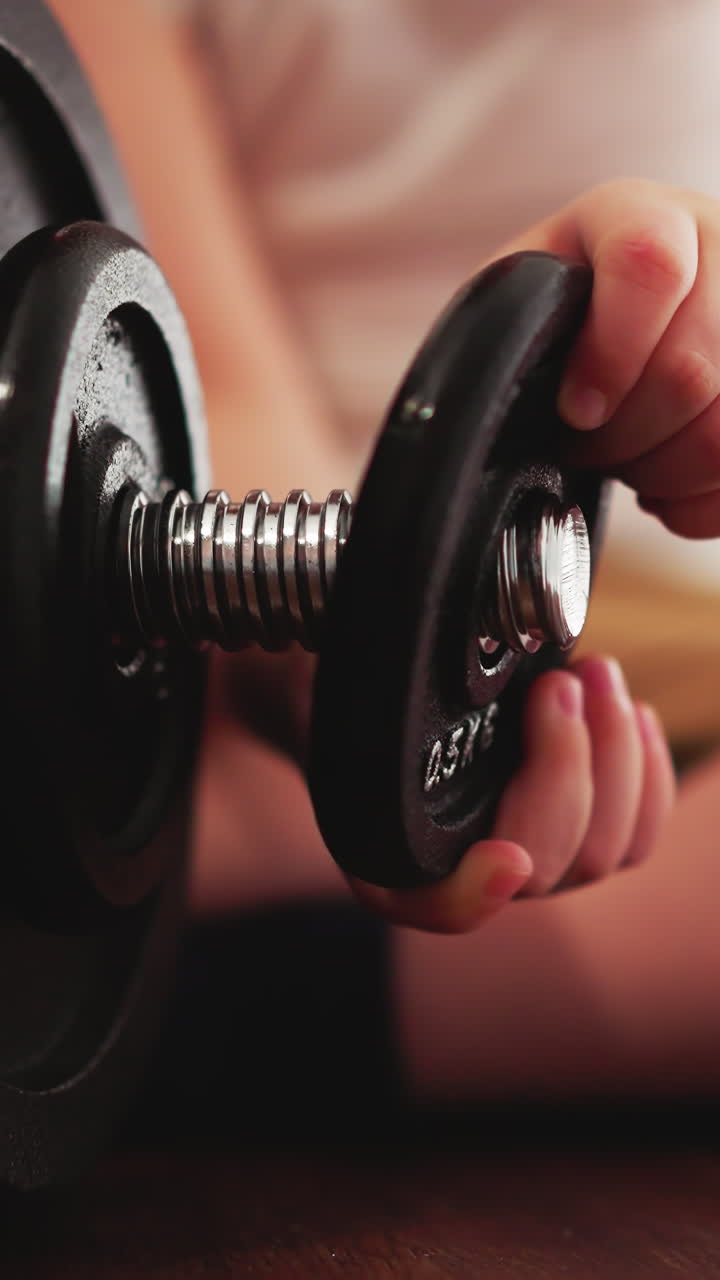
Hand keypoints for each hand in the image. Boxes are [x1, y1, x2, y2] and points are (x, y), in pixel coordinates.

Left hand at [537, 178, 719, 535]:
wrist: (624, 325)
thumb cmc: (561, 318)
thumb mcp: (522, 300)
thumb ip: (510, 327)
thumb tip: (484, 400)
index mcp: (646, 216)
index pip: (649, 264)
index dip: (608, 354)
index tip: (576, 410)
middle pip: (690, 368)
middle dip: (624, 436)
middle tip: (591, 448)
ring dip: (664, 472)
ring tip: (633, 463)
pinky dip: (698, 501)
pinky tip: (670, 483)